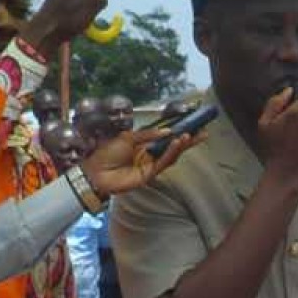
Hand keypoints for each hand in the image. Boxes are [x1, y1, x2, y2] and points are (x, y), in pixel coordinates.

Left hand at [80, 127, 202, 195]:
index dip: (179, 130)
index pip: (166, 135)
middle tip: (203, 131)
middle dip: (189, 138)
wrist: (95, 172)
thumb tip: (167, 131)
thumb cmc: (106, 153)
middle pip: (174, 145)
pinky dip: (172, 152)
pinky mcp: (150, 174)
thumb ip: (147, 134)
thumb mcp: (127, 137)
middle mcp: (150, 153)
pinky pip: (164, 162)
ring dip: (182, 144)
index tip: (193, 123)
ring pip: (172, 154)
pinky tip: (178, 143)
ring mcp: (151, 164)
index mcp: (145, 143)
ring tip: (191, 135)